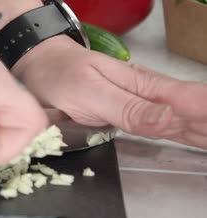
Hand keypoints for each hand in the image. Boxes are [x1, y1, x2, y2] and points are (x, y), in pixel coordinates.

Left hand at [13, 35, 206, 148]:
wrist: (40, 68)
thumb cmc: (61, 75)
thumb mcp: (91, 92)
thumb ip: (128, 108)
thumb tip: (167, 121)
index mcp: (144, 85)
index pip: (188, 101)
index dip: (205, 114)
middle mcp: (147, 95)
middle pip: (190, 112)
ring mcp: (138, 105)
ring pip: (181, 121)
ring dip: (202, 130)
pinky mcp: (128, 115)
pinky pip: (164, 128)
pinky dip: (186, 133)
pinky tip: (197, 137)